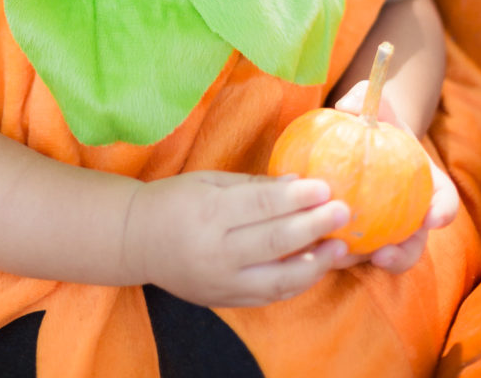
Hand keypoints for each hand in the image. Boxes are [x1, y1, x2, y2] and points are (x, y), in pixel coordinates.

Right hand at [122, 171, 349, 307]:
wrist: (136, 240)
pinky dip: (295, 283)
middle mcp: (214, 250)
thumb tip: (295, 181)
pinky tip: (315, 267)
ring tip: (339, 247)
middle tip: (344, 211)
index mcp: (207, 211)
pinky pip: (269, 295)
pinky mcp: (224, 299)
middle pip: (274, 240)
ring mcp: (220, 281)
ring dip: (314, 263)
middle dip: (313, 225)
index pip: (260, 205)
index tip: (325, 187)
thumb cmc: (174, 200)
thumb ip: (251, 185)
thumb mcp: (207, 181)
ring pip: (277, 278)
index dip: (296, 197)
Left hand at [332, 82, 459, 273]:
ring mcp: (381, 229)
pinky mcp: (352, 235)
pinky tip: (308, 242)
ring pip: (377, 255)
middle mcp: (408, 215)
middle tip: (384, 254)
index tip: (433, 217)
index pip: (443, 201)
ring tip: (340, 257)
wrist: (358, 134)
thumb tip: (346, 107)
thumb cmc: (372, 119)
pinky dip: (330, 248)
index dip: (442, 212)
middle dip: (401, 256)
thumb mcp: (373, 103)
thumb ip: (365, 99)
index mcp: (425, 186)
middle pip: (413, 245)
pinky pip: (344, 247)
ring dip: (361, 261)